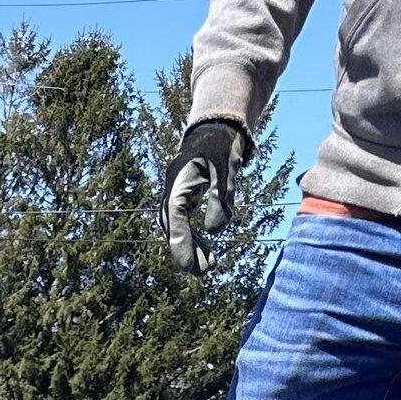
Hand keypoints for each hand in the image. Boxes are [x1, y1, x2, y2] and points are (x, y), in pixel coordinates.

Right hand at [165, 120, 249, 277]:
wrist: (218, 127)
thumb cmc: (223, 145)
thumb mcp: (227, 168)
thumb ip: (221, 198)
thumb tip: (214, 231)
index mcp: (179, 181)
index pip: (176, 216)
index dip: (181, 243)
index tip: (191, 265)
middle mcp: (173, 190)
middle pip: (174, 226)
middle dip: (186, 250)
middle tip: (204, 273)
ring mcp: (177, 194)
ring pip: (179, 227)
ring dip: (191, 247)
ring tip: (209, 266)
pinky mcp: (186, 197)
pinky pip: (186, 222)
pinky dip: (195, 237)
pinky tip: (207, 250)